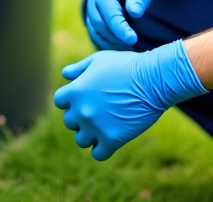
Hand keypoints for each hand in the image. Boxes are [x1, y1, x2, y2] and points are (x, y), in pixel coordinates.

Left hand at [53, 40, 205, 160]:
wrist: (153, 80)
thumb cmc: (127, 66)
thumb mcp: (100, 60)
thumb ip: (79, 68)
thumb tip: (65, 75)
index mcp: (75, 91)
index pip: (59, 101)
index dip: (71, 100)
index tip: (85, 98)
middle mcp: (81, 111)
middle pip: (70, 122)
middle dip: (81, 117)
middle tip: (99, 110)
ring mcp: (96, 127)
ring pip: (81, 140)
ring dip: (90, 134)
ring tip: (104, 125)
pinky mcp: (112, 140)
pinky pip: (98, 154)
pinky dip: (103, 148)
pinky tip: (112, 138)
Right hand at [85, 0, 174, 49]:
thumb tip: (134, 14)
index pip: (105, 4)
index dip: (116, 24)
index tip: (131, 39)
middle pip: (95, 17)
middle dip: (111, 34)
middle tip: (132, 44)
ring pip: (93, 25)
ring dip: (108, 39)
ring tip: (128, 47)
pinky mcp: (98, 9)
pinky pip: (97, 28)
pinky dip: (107, 39)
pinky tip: (122, 45)